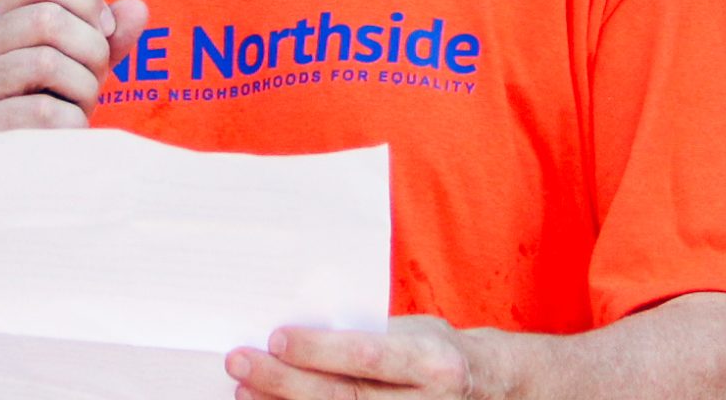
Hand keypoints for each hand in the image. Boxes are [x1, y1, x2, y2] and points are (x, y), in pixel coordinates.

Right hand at [0, 0, 146, 133]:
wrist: (9, 174)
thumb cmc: (44, 112)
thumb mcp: (77, 66)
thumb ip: (106, 37)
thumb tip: (137, 9)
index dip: (84, 0)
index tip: (105, 31)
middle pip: (49, 19)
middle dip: (91, 50)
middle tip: (95, 79)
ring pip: (48, 63)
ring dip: (83, 89)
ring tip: (79, 107)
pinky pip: (45, 111)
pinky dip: (73, 122)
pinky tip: (65, 133)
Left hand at [228, 318, 482, 399]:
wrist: (486, 390)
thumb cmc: (435, 352)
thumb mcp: (413, 332)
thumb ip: (366, 336)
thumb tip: (294, 333)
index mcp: (432, 362)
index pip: (368, 356)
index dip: (320, 350)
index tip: (276, 337)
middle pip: (344, 398)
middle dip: (285, 381)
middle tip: (240, 361)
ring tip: (243, 390)